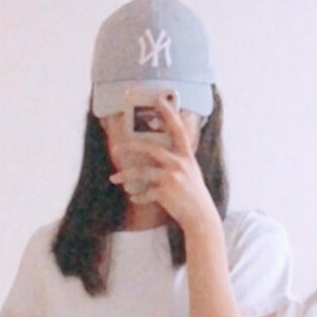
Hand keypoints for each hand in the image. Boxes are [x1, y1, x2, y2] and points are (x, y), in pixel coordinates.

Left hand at [108, 97, 217, 234]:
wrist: (201, 218)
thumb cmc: (194, 196)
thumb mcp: (190, 174)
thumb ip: (178, 161)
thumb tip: (158, 154)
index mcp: (186, 156)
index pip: (178, 130)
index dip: (169, 114)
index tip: (159, 98)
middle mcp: (179, 164)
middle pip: (151, 149)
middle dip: (131, 147)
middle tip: (116, 148)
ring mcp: (172, 178)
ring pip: (142, 172)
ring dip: (125, 176)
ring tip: (114, 179)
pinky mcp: (166, 193)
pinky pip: (145, 192)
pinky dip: (138, 196)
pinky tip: (133, 198)